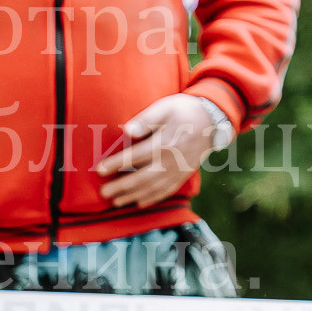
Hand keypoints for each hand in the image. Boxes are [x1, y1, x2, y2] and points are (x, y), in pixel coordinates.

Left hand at [97, 93, 221, 207]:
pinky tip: (139, 203)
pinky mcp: (183, 175)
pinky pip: (166, 191)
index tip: (99, 170)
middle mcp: (171, 161)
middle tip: (103, 193)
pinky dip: (152, 199)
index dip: (116, 164)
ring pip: (153, 188)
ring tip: (116, 202)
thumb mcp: (165, 107)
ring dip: (133, 196)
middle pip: (142, 178)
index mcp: (164, 143)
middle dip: (121, 187)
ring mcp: (178, 171)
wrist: (212, 121)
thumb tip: (127, 130)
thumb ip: (146, 119)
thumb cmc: (184, 111)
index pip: (135, 156)